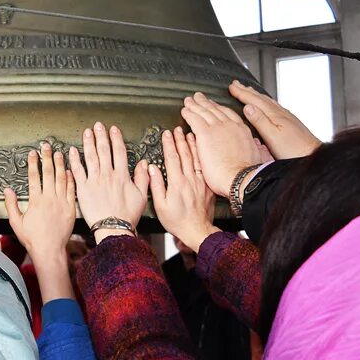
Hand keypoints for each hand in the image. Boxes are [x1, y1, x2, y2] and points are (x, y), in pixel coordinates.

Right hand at [5, 143, 75, 301]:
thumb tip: (7, 190)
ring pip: (61, 178)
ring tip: (59, 153)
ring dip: (60, 164)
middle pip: (48, 173)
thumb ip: (11, 205)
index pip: (34, 177)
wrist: (50, 250)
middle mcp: (49, 199)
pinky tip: (70, 170)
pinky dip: (70, 179)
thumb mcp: (17, 223)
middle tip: (47, 146)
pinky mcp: (71, 208)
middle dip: (47, 157)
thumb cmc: (32, 239)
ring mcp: (61, 203)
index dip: (34, 163)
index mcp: (35, 201)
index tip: (33, 153)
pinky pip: (71, 190)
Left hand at [68, 122, 148, 242]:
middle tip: (98, 125)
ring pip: (91, 157)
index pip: (119, 152)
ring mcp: (94, 181)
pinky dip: (75, 160)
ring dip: (88, 143)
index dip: (116, 139)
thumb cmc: (127, 216)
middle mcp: (108, 175)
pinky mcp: (83, 189)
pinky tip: (73, 150)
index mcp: (122, 176)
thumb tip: (146, 164)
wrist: (113, 228)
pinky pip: (78, 171)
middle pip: (104, 150)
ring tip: (86, 132)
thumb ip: (143, 178)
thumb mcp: (141, 197)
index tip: (113, 129)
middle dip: (101, 136)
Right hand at [149, 127, 217, 252]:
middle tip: (177, 129)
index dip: (169, 144)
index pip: (172, 158)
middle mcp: (189, 180)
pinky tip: (201, 149)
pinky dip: (202, 156)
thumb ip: (156, 185)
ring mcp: (200, 182)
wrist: (197, 231)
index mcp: (176, 183)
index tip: (166, 133)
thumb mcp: (160, 205)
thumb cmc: (176, 221)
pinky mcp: (208, 186)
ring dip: (192, 145)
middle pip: (184, 155)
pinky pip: (204, 167)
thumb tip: (150, 168)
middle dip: (180, 140)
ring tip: (189, 133)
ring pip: (196, 158)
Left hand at [181, 92, 261, 196]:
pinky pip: (194, 119)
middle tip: (198, 97)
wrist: (241, 178)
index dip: (219, 109)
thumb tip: (258, 146)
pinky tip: (184, 111)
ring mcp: (218, 128)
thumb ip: (255, 148)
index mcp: (242, 131)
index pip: (229, 115)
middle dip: (206, 103)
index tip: (214, 105)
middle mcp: (230, 125)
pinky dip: (188, 113)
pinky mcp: (205, 134)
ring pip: (204, 112)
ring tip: (188, 101)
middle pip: (215, 110)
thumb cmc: (247, 174)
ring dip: (195, 105)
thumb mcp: (257, 157)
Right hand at [229, 81, 320, 158]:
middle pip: (261, 98)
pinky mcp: (290, 122)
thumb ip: (259, 121)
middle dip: (247, 90)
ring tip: (248, 90)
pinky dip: (265, 101)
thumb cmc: (293, 151)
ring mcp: (286, 117)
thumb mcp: (273, 137)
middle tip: (236, 83)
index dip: (242, 93)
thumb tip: (247, 107)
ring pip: (267, 101)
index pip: (254, 101)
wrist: (312, 155)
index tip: (231, 86)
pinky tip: (267, 104)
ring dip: (256, 95)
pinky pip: (273, 106)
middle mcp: (281, 113)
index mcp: (274, 116)